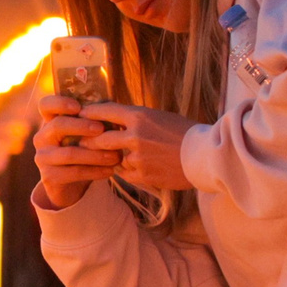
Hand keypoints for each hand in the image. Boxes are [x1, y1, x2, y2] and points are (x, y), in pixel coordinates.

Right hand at [34, 93, 119, 206]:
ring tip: (116, 156)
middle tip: (102, 129)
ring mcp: (43, 157)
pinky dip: (95, 171)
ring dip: (95, 154)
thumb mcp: (85, 135)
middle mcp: (42, 137)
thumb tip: (114, 110)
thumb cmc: (82, 153)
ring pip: (69, 153)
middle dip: (82, 126)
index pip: (46, 105)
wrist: (70, 185)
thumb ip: (93, 122)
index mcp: (50, 122)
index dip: (60, 102)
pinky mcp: (49, 176)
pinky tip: (110, 170)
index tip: (79, 107)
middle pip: (58, 125)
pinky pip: (74, 172)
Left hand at [79, 102, 194, 191]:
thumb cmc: (186, 133)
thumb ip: (137, 119)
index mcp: (139, 116)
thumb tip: (116, 120)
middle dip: (89, 141)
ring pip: (112, 158)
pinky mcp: (142, 175)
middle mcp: (134, 135)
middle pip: (99, 139)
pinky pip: (124, 173)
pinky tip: (132, 168)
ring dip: (111, 159)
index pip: (105, 111)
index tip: (81, 114)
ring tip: (110, 158)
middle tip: (83, 142)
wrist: (205, 156)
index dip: (91, 113)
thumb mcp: (160, 117)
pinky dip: (126, 170)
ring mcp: (137, 157)